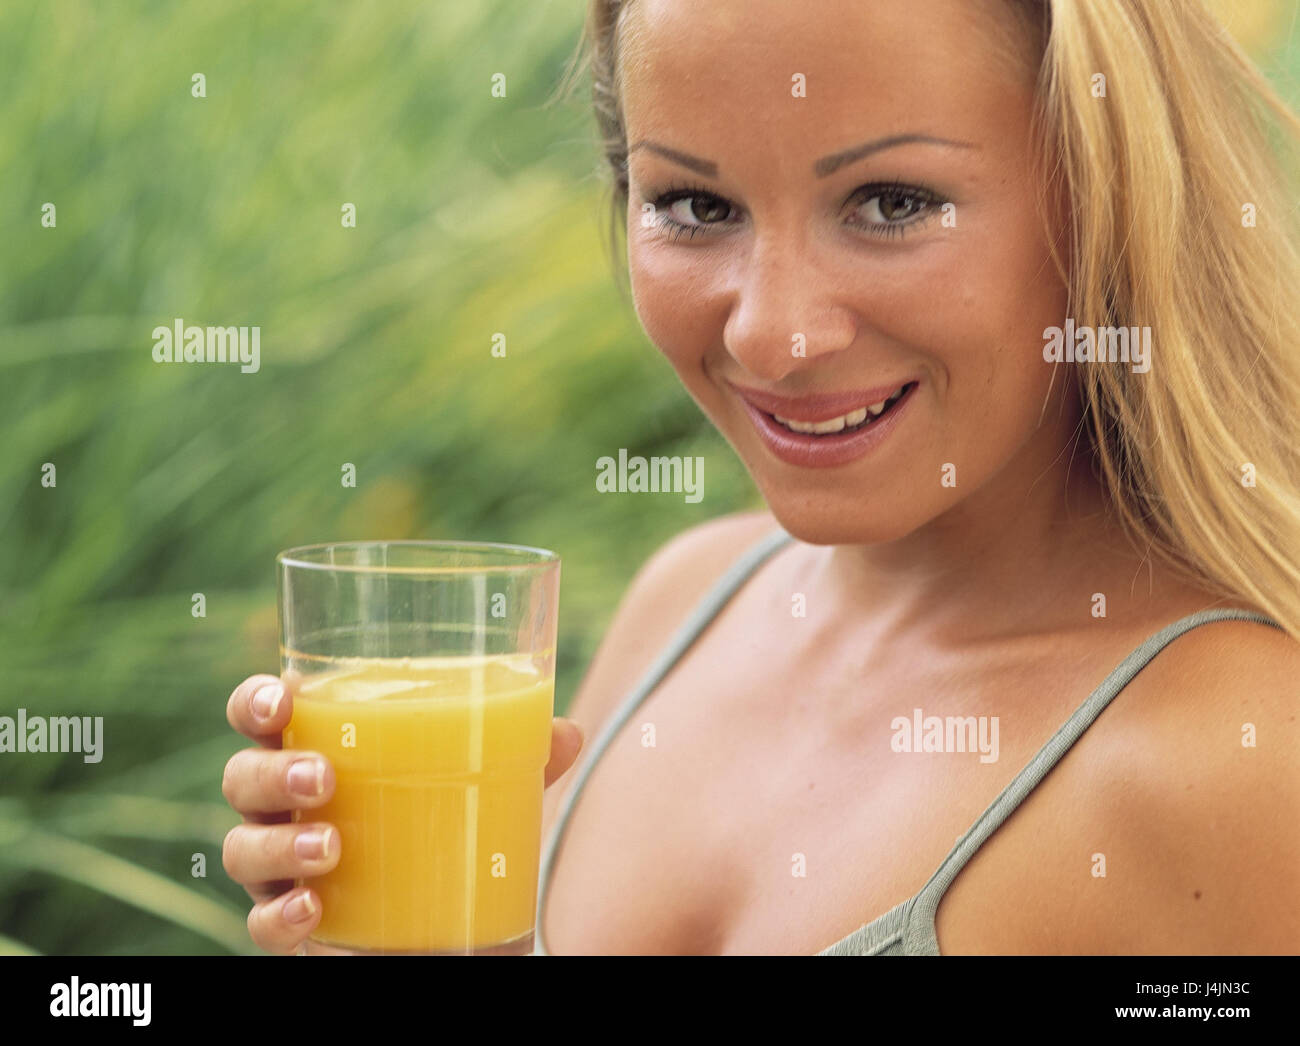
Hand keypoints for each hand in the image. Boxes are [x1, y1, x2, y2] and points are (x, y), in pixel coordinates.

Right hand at [221, 673, 583, 953]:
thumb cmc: (454, 824)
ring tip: (330, 846)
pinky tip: (313, 908)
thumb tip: (566, 731)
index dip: (255, 700)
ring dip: (278, 846)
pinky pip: (260, 923)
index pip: (264, 714)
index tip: (284, 700)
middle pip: (244, 777)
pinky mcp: (293, 923)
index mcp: (322, 748)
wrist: (456, 920)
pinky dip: (279, 915)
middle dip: (273, 773)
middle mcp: (288, 806)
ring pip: (242, 848)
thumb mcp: (491, 784)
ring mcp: (283, 866)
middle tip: (324, 778)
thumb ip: (523, 753)